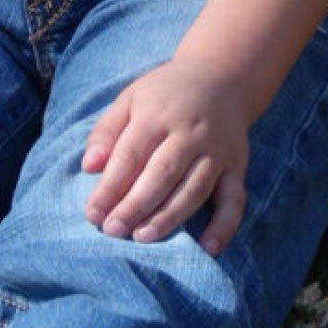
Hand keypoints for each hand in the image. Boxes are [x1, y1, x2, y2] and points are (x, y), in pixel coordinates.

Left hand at [82, 57, 251, 254]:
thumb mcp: (130, 99)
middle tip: (112, 230)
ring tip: (143, 237)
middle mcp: (190, 133)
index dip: (110, 187)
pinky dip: (224, 226)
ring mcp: (217, 152)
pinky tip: (207, 248)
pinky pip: (234, 200)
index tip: (92, 213)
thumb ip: (106, 131)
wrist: (220, 78)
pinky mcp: (237, 167)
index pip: (130, 155)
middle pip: (161, 174)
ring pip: (194, 190)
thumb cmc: (164, 95)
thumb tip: (89, 166)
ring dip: (168, 217)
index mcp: (158, 115)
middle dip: (135, 205)